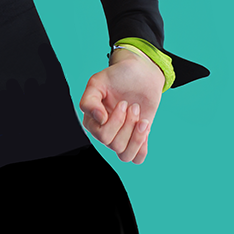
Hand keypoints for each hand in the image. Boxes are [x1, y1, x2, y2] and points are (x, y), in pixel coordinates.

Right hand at [78, 49, 164, 163]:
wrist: (141, 74)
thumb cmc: (118, 76)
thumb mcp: (97, 82)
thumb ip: (89, 101)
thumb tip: (99, 120)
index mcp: (91, 119)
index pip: (101, 135)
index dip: (115, 121)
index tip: (123, 102)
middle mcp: (103, 131)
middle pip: (114, 145)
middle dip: (128, 124)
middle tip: (133, 106)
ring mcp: (120, 136)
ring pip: (124, 155)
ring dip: (136, 136)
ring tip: (141, 118)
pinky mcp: (136, 139)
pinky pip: (137, 159)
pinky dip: (142, 146)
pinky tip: (144, 127)